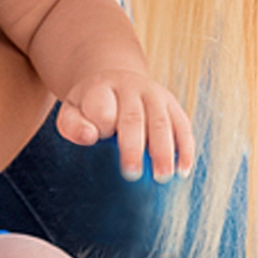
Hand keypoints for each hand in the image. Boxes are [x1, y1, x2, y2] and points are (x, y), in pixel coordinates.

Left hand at [58, 69, 194, 182]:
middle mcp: (131, 88)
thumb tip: (89, 136)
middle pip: (134, 118)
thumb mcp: (72, 110)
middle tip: (132, 174)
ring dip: (163, 151)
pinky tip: (183, 169)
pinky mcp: (173, 105)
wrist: (115, 81)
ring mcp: (155, 95)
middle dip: (134, 147)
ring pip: (162, 122)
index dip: (103, 124)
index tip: (102, 139)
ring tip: (162, 177)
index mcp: (102, 88)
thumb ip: (73, 125)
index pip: (103, 106)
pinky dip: (185, 148)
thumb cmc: (91, 106)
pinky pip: (183, 126)